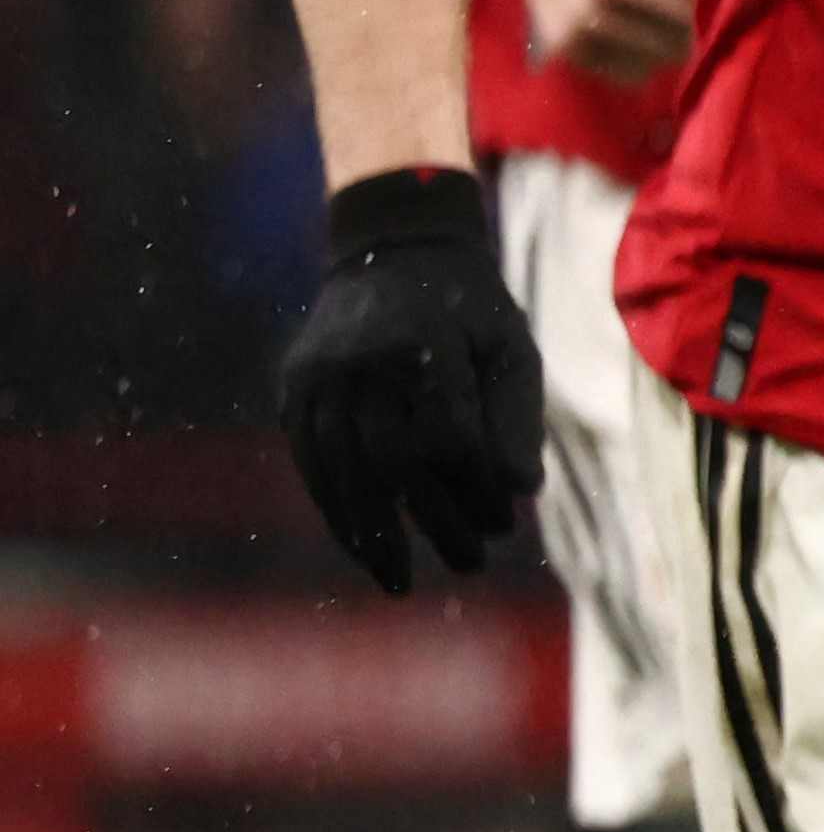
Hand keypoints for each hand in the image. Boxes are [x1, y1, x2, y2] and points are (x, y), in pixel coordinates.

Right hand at [277, 167, 541, 592]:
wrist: (391, 250)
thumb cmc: (469, 309)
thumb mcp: (510, 347)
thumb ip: (516, 416)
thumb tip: (523, 491)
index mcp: (426, 341)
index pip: (451, 434)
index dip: (477, 486)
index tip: (503, 522)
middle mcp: (363, 358)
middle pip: (395, 460)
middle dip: (432, 522)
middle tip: (470, 566)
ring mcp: (318, 374)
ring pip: (340, 469)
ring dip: (369, 533)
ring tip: (398, 581)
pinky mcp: (293, 389)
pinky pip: (311, 461)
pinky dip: (335, 508)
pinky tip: (360, 547)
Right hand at [476, 0, 709, 83]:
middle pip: (691, 21)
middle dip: (713, 21)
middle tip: (723, 19)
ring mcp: (586, 12)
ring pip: (666, 51)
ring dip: (680, 43)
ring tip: (682, 25)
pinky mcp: (566, 40)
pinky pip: (631, 71)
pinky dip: (646, 60)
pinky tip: (645, 36)